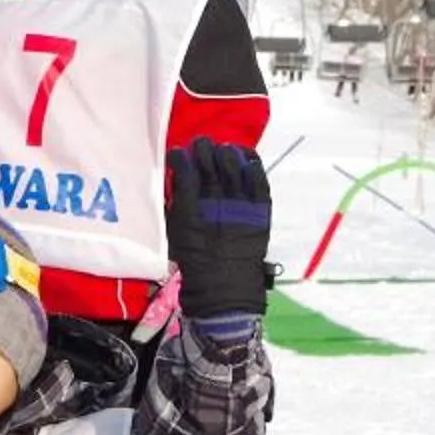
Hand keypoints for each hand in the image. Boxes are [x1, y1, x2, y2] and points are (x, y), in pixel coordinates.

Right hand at [165, 138, 272, 323]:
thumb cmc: (194, 261)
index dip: (179, 156)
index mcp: (189, 206)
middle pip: (208, 157)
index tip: (177, 155)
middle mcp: (214, 200)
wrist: (225, 286)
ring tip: (222, 152)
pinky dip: (251, 163)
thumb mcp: (174, 231)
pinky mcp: (260, 207)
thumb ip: (175, 202)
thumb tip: (177, 177)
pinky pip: (257, 175)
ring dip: (224, 151)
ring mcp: (240, 202)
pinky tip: (244, 160)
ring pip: (232, 159)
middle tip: (198, 148)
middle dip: (200, 148)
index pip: (183, 167)